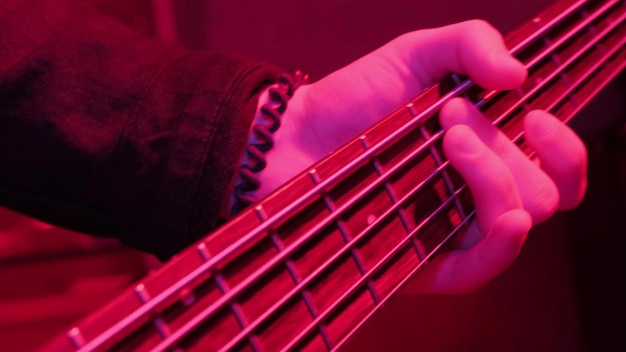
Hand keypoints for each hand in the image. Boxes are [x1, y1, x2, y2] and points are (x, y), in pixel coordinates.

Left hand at [257, 20, 586, 293]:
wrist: (295, 135)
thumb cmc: (354, 98)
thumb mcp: (415, 55)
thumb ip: (470, 45)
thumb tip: (521, 75)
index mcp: (486, 155)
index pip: (556, 174)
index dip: (564, 150)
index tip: (533, 116)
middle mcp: (474, 197)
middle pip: (537, 194)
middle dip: (502, 148)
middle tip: (450, 115)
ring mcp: (448, 231)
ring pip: (514, 222)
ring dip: (493, 174)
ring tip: (446, 135)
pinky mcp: (419, 262)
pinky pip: (478, 270)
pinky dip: (501, 245)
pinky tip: (505, 218)